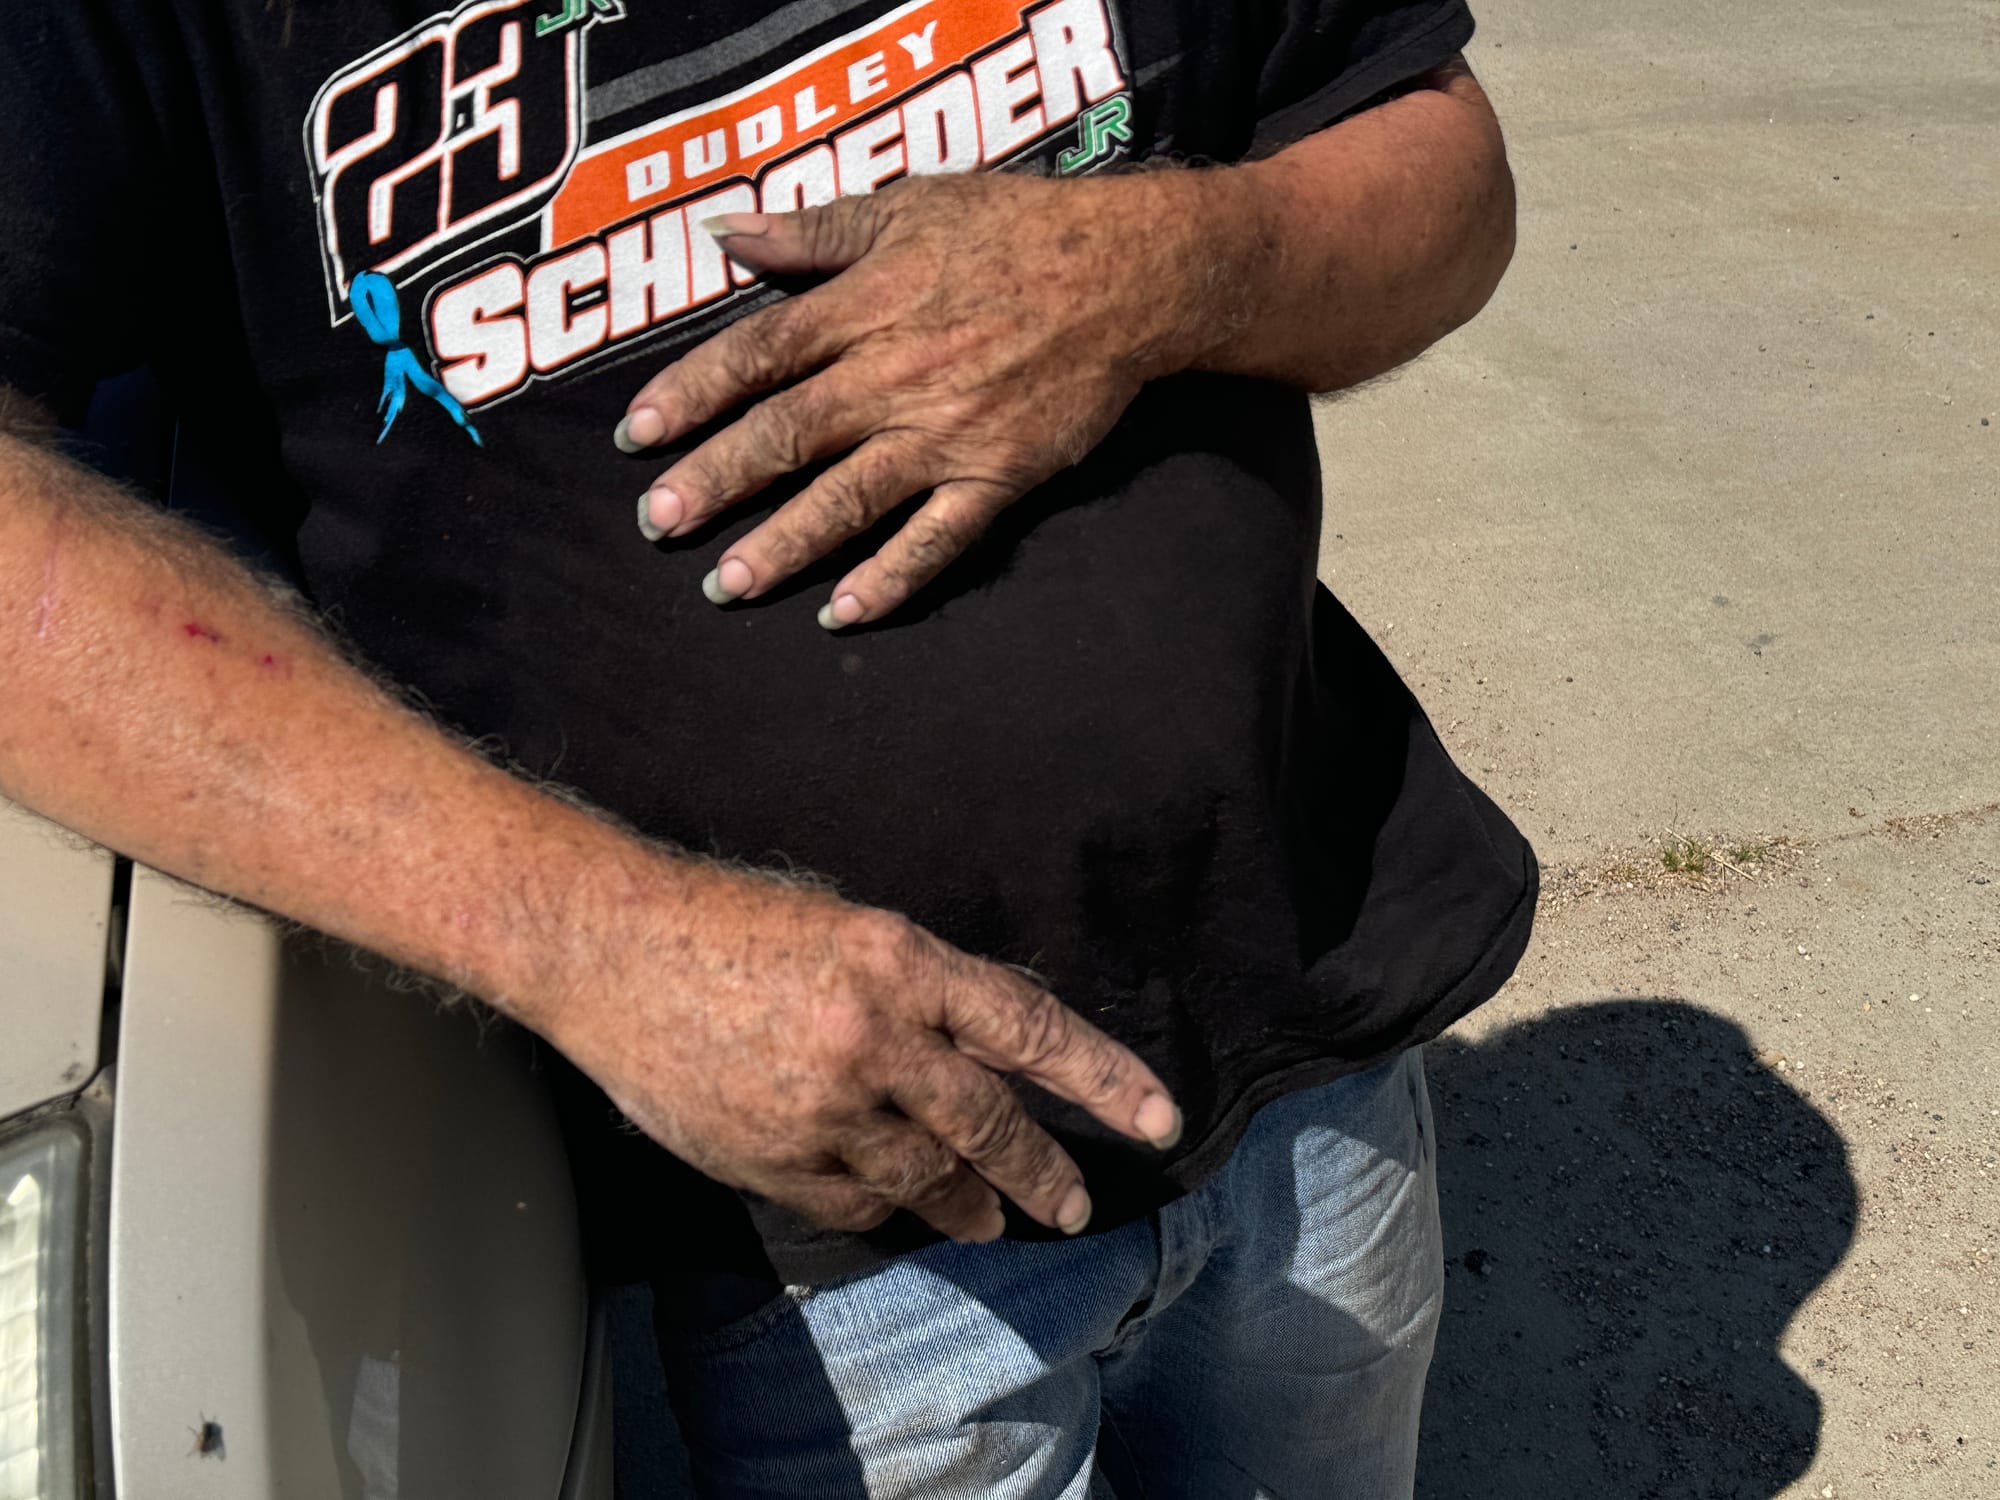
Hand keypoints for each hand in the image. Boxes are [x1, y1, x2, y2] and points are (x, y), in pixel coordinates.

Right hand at [549, 863, 1182, 1241]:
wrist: (611, 950)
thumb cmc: (731, 923)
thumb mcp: (850, 928)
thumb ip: (927, 988)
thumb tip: (1001, 1043)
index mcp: (900, 959)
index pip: (1031, 1027)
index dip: (1103, 1077)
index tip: (1157, 1119)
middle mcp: (873, 1035)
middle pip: (991, 1123)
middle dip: (1043, 1172)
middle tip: (1074, 1205)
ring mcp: (822, 1105)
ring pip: (929, 1173)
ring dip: (971, 1202)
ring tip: (993, 1219)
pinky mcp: (774, 1157)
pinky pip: (859, 1201)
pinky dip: (888, 1204)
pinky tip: (898, 1203)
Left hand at [616, 170, 1213, 627]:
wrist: (1128, 275)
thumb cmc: (1014, 231)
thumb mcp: (908, 204)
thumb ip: (813, 230)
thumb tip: (726, 231)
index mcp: (864, 307)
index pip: (759, 354)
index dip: (691, 394)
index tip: (636, 434)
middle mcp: (894, 377)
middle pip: (787, 434)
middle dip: (716, 481)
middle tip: (658, 522)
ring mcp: (947, 435)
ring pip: (849, 498)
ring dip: (784, 545)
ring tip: (727, 583)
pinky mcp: (997, 477)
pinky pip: (937, 539)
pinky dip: (891, 578)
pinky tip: (842, 613)